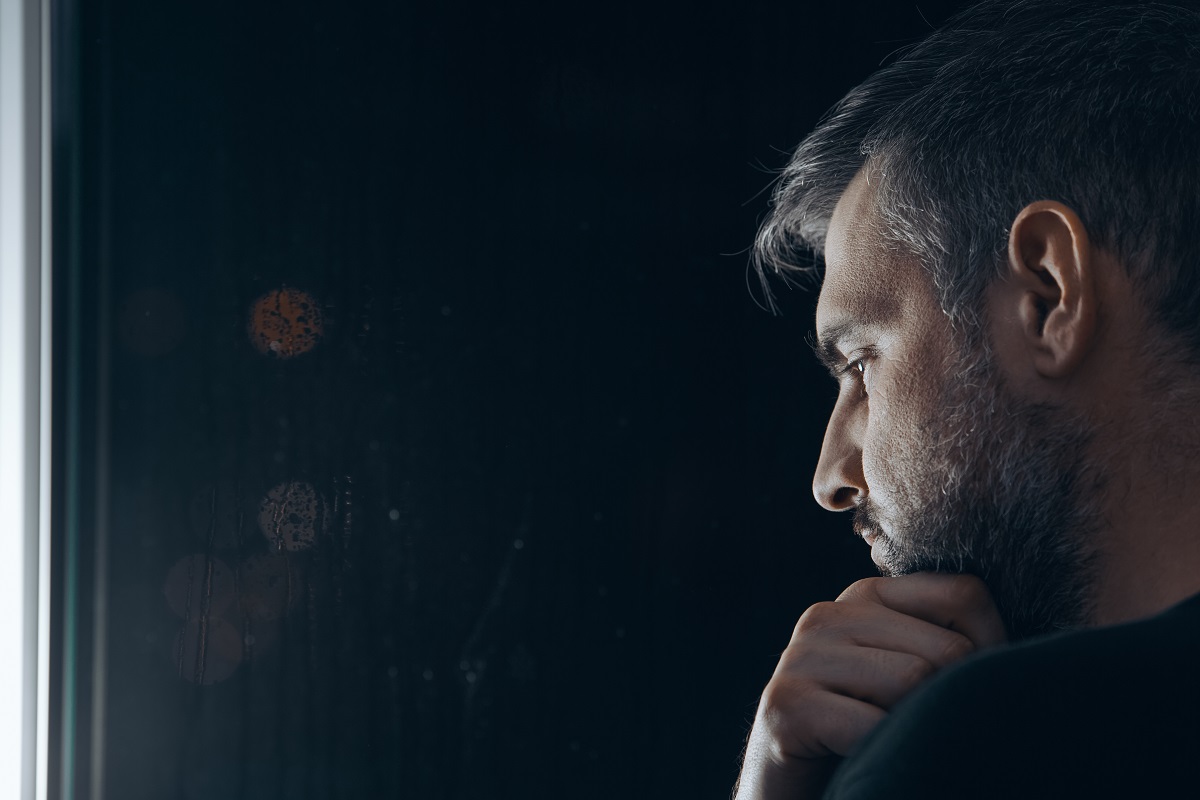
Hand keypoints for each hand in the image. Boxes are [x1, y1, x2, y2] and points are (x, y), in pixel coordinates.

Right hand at [733, 573, 1006, 799]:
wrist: (791, 795)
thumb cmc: (866, 740)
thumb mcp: (909, 680)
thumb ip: (946, 646)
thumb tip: (1036, 653)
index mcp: (866, 598)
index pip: (964, 594)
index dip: (991, 648)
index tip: (966, 696)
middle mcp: (828, 615)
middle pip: (946, 648)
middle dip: (955, 701)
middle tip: (930, 737)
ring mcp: (801, 656)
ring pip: (914, 680)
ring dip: (918, 730)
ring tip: (895, 747)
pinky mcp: (786, 704)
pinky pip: (873, 726)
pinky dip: (886, 755)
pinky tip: (867, 763)